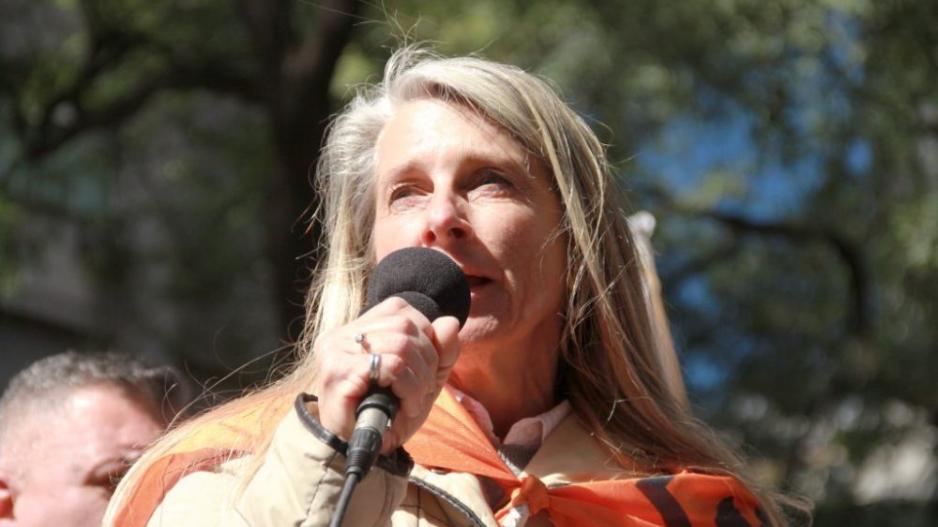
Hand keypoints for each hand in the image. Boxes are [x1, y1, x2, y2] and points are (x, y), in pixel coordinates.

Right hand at [311, 296, 460, 452]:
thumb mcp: (422, 380)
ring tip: (413, 401)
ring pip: (401, 345)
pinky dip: (409, 388)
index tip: (423, 370)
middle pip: (405, 325)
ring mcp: (337, 351)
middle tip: (421, 392)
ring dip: (419, 379)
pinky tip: (406, 407)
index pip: (401, 310)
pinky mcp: (339, 372)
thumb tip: (451, 322)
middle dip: (426, 361)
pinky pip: (392, 367)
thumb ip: (440, 351)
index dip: (424, 338)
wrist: (355, 453)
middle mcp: (343, 334)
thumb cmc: (386, 415)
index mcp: (358, 329)